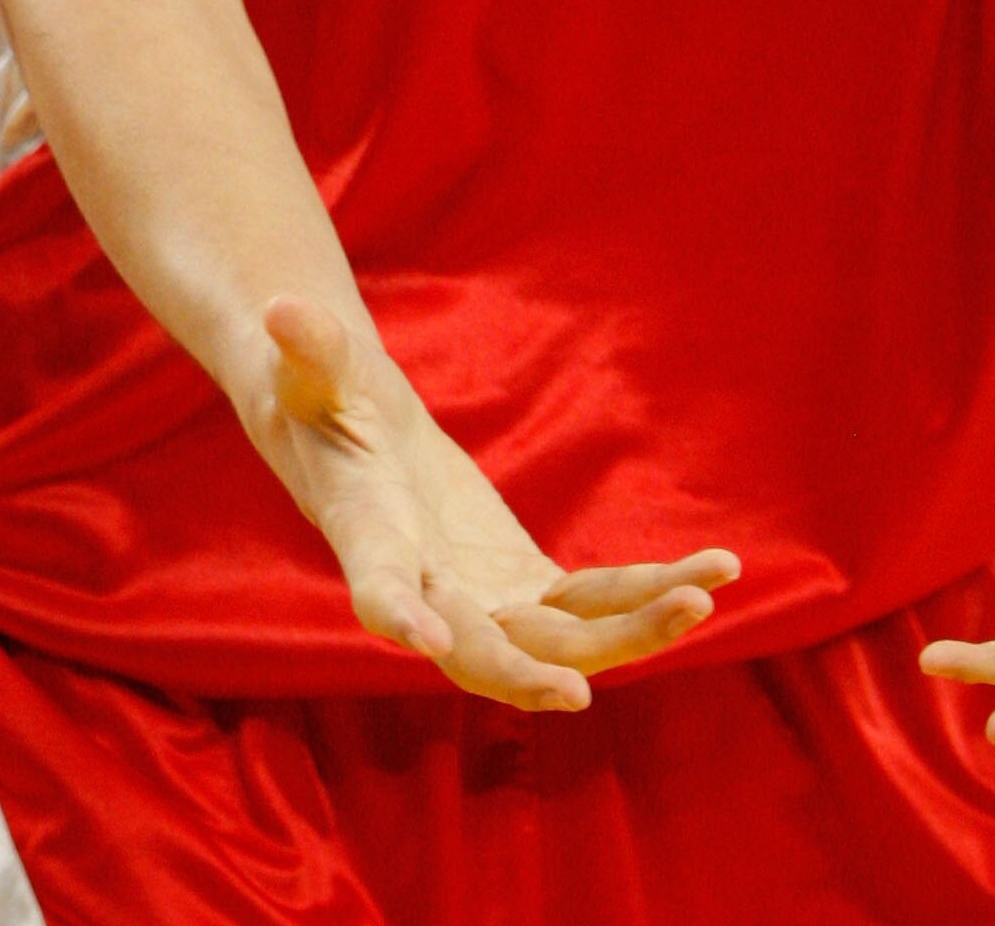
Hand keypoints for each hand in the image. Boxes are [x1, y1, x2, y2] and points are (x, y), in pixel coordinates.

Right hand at [253, 294, 740, 712]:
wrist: (361, 445)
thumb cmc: (325, 402)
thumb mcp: (316, 370)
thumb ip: (309, 349)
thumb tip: (279, 305)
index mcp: (371, 542)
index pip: (379, 591)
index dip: (401, 619)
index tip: (430, 643)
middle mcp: (431, 595)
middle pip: (485, 650)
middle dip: (535, 669)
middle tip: (585, 688)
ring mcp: (485, 600)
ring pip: (563, 639)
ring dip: (633, 629)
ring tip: (703, 594)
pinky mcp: (525, 588)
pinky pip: (596, 605)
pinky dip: (650, 593)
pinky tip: (715, 571)